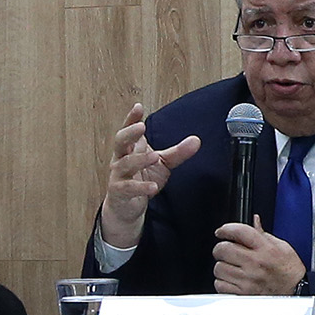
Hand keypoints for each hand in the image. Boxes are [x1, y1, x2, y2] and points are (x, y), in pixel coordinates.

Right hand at [100, 102, 200, 248]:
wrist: (126, 207)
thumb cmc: (142, 178)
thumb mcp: (162, 163)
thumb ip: (177, 152)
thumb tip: (197, 140)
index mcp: (130, 147)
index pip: (128, 129)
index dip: (131, 118)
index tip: (138, 107)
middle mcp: (120, 158)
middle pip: (119, 142)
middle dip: (129, 133)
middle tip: (141, 127)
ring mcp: (118, 175)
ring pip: (125, 164)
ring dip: (139, 160)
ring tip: (154, 157)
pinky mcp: (119, 192)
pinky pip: (128, 188)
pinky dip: (141, 187)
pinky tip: (153, 187)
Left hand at [210, 222, 306, 296]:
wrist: (295, 291)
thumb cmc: (289, 269)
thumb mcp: (281, 246)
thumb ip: (263, 234)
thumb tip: (254, 221)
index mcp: (265, 249)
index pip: (239, 232)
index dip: (226, 229)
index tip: (221, 231)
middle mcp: (255, 263)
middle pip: (223, 249)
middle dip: (221, 248)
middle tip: (225, 250)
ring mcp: (248, 279)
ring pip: (219, 268)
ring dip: (222, 266)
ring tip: (231, 267)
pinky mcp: (242, 293)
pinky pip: (220, 285)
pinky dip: (222, 282)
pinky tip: (231, 279)